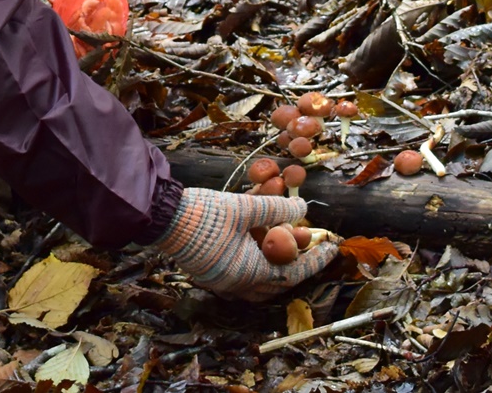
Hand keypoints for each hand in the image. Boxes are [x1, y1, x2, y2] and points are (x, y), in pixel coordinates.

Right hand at [152, 188, 340, 301]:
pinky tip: (256, 235)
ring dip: (274, 258)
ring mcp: (220, 279)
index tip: (331, 247)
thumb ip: (277, 209)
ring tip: (284, 235)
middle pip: (276, 280)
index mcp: (248, 274)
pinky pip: (241, 270)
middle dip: (295, 260)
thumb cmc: (202, 215)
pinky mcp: (209, 270)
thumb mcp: (244, 207)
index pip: (292, 273)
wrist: (160, 217)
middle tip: (308, 240)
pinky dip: (254, 256)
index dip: (314, 260)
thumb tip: (303, 207)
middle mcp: (235, 283)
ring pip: (258, 276)